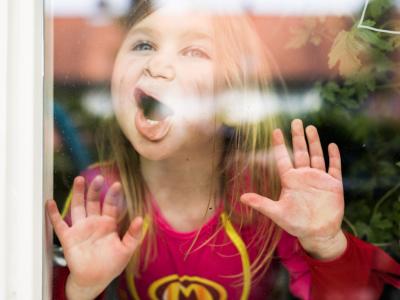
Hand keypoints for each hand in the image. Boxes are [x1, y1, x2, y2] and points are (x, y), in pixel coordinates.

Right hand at [46, 176, 142, 297]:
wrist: (95, 279)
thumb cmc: (111, 264)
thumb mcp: (126, 249)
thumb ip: (134, 234)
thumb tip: (142, 219)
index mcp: (108, 224)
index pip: (110, 205)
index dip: (113, 195)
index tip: (117, 184)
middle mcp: (94, 222)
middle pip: (93, 201)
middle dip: (95, 189)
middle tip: (98, 177)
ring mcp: (80, 229)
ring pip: (78, 207)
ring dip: (78, 194)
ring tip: (79, 180)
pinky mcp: (68, 238)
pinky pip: (59, 224)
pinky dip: (53, 213)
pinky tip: (50, 202)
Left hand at [240, 119, 346, 259]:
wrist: (317, 233)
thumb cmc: (296, 224)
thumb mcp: (277, 213)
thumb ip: (261, 203)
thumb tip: (241, 198)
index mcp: (290, 180)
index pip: (283, 158)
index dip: (279, 145)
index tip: (275, 131)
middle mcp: (304, 176)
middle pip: (300, 152)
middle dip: (298, 137)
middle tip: (296, 121)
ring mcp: (319, 179)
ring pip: (316, 155)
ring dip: (314, 142)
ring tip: (310, 127)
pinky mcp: (333, 185)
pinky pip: (334, 167)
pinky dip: (333, 156)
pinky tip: (331, 145)